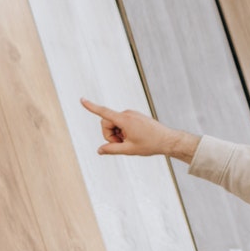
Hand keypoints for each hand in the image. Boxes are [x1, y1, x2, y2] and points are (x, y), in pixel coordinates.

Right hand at [80, 99, 197, 162]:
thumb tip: (99, 150)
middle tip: (121, 144)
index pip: (104, 112)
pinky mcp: (134, 116)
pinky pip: (121, 123)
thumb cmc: (150, 144)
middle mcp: (127, 114)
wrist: (167, 140)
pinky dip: (122, 131)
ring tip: (129, 141)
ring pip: (114, 124)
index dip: (91, 107)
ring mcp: (131, 114)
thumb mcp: (129, 150)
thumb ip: (112, 150)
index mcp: (125, 120)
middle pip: (106, 122)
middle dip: (109, 134)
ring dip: (117, 134)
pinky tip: (133, 137)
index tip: (82, 100)